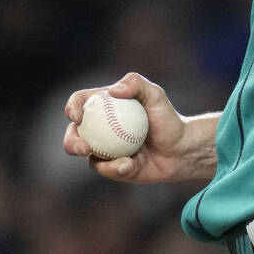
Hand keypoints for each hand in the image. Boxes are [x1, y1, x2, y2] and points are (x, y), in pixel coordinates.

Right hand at [62, 73, 201, 183]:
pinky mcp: (112, 168)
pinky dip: (117, 168)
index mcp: (102, 107)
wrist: (181, 149)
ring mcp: (104, 149)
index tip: (77, 116)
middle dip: (71, 141)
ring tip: (122, 162)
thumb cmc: (168, 119)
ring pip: (87, 156)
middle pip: (74, 134)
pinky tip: (131, 165)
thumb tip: (112, 91)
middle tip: (83, 147)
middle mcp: (98, 128)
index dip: (72, 107)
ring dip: (98, 160)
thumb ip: (136, 83)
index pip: (79, 103)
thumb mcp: (156, 95)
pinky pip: (107, 170)